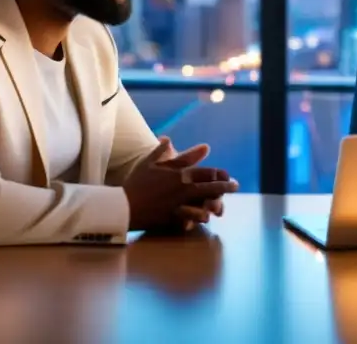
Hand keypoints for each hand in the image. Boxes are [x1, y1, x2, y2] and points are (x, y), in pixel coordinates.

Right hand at [123, 138, 237, 230]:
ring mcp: (177, 202)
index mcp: (177, 173)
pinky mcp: (171, 217)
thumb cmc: (135, 183)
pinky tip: (206, 218)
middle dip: (225, 186)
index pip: (205, 171)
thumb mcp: (149, 163)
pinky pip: (189, 217)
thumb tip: (169, 138)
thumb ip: (162, 151)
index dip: (219, 173)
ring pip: (203, 202)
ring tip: (223, 205)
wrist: (121, 205)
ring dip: (215, 203)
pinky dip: (198, 217)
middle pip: (209, 185)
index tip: (226, 174)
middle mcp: (181, 187)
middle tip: (235, 186)